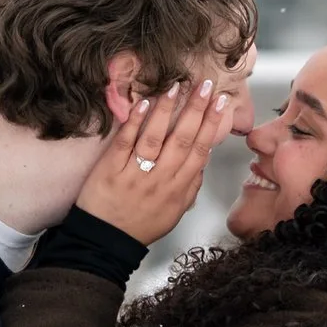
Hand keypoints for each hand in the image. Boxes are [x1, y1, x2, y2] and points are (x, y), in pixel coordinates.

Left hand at [78, 79, 234, 245]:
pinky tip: (143, 104)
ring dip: (166, 110)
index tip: (220, 102)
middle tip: (205, 84)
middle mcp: (161, 179)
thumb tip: (204, 157)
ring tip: (176, 87)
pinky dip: (135, 123)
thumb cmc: (141, 225)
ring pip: (155, 138)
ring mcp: (136, 174)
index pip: (200, 150)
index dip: (212, 124)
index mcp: (178, 189)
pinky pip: (125, 143)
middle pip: (183, 139)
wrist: (106, 241)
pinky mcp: (111, 170)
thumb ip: (191, 185)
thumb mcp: (174, 212)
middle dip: (196, 109)